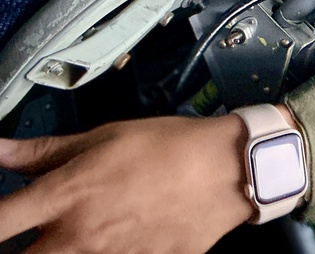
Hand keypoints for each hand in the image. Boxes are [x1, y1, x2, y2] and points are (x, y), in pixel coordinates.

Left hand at [0, 113, 254, 252]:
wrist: (228, 171)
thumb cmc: (170, 146)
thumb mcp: (107, 135)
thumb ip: (47, 151)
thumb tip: (1, 149)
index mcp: (67, 193)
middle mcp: (79, 233)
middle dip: (21, 248)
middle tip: (33, 234)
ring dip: (63, 249)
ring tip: (84, 230)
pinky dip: (104, 252)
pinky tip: (118, 235)